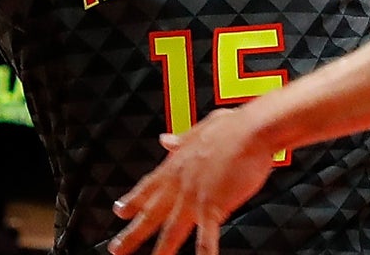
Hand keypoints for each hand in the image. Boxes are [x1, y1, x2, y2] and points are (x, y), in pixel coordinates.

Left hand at [109, 108, 273, 254]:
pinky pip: (206, 238)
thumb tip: (165, 140)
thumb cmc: (234, 126)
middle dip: (132, 234)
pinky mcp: (213, 207)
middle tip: (116, 249)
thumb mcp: (201, 129)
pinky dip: (204, 253)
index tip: (119, 210)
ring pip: (171, 231)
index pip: (147, 186)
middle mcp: (180, 183)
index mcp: (176, 164)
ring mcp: (194, 197)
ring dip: (161, 251)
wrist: (253, 129)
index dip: (132, 201)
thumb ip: (182, 139)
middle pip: (150, 214)